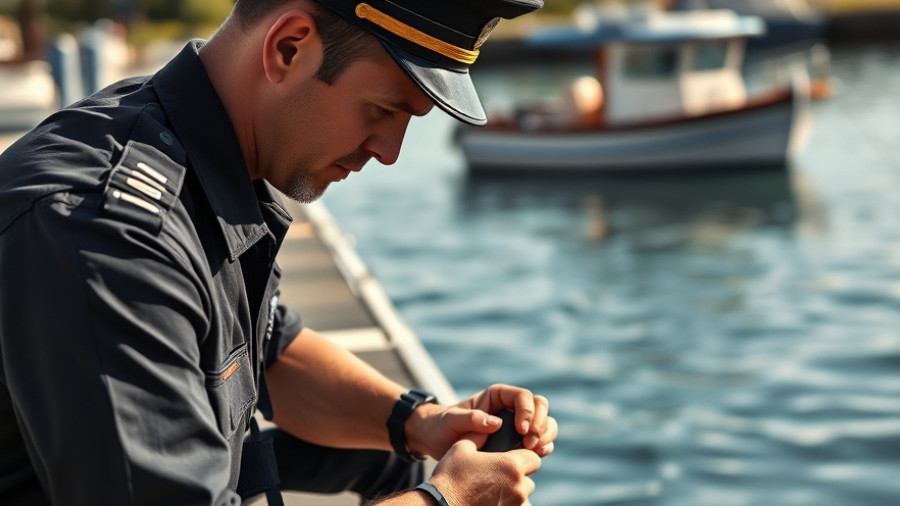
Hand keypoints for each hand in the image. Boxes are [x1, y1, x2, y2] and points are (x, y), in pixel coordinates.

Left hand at [407, 384, 556, 458]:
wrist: (436, 441)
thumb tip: (495, 423)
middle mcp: (510, 409)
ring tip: (534, 450)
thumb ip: (470, 418)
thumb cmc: (441, 425)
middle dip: (541, 424)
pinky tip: (533, 457)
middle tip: (530, 442)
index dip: (527, 411)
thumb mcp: (451, 420)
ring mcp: (516, 426)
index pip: (523, 396)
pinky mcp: (516, 443)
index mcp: (497, 397)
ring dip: (545, 437)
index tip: (521, 429)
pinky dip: (542, 448)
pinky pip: (539, 442)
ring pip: (544, 424)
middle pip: (540, 407)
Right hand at [428, 438, 541, 505]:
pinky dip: (504, 500)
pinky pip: (512, 505)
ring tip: (492, 485)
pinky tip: (488, 497)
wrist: (440, 505)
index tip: (510, 455)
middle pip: (529, 477)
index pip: (534, 458)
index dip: (524, 455)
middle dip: (518, 474)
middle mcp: (518, 488)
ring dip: (513, 489)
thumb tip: (489, 428)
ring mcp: (513, 504)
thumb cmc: (451, 476)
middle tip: (498, 471)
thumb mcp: (462, 447)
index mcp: (511, 466)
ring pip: (522, 493)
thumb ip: (479, 435)